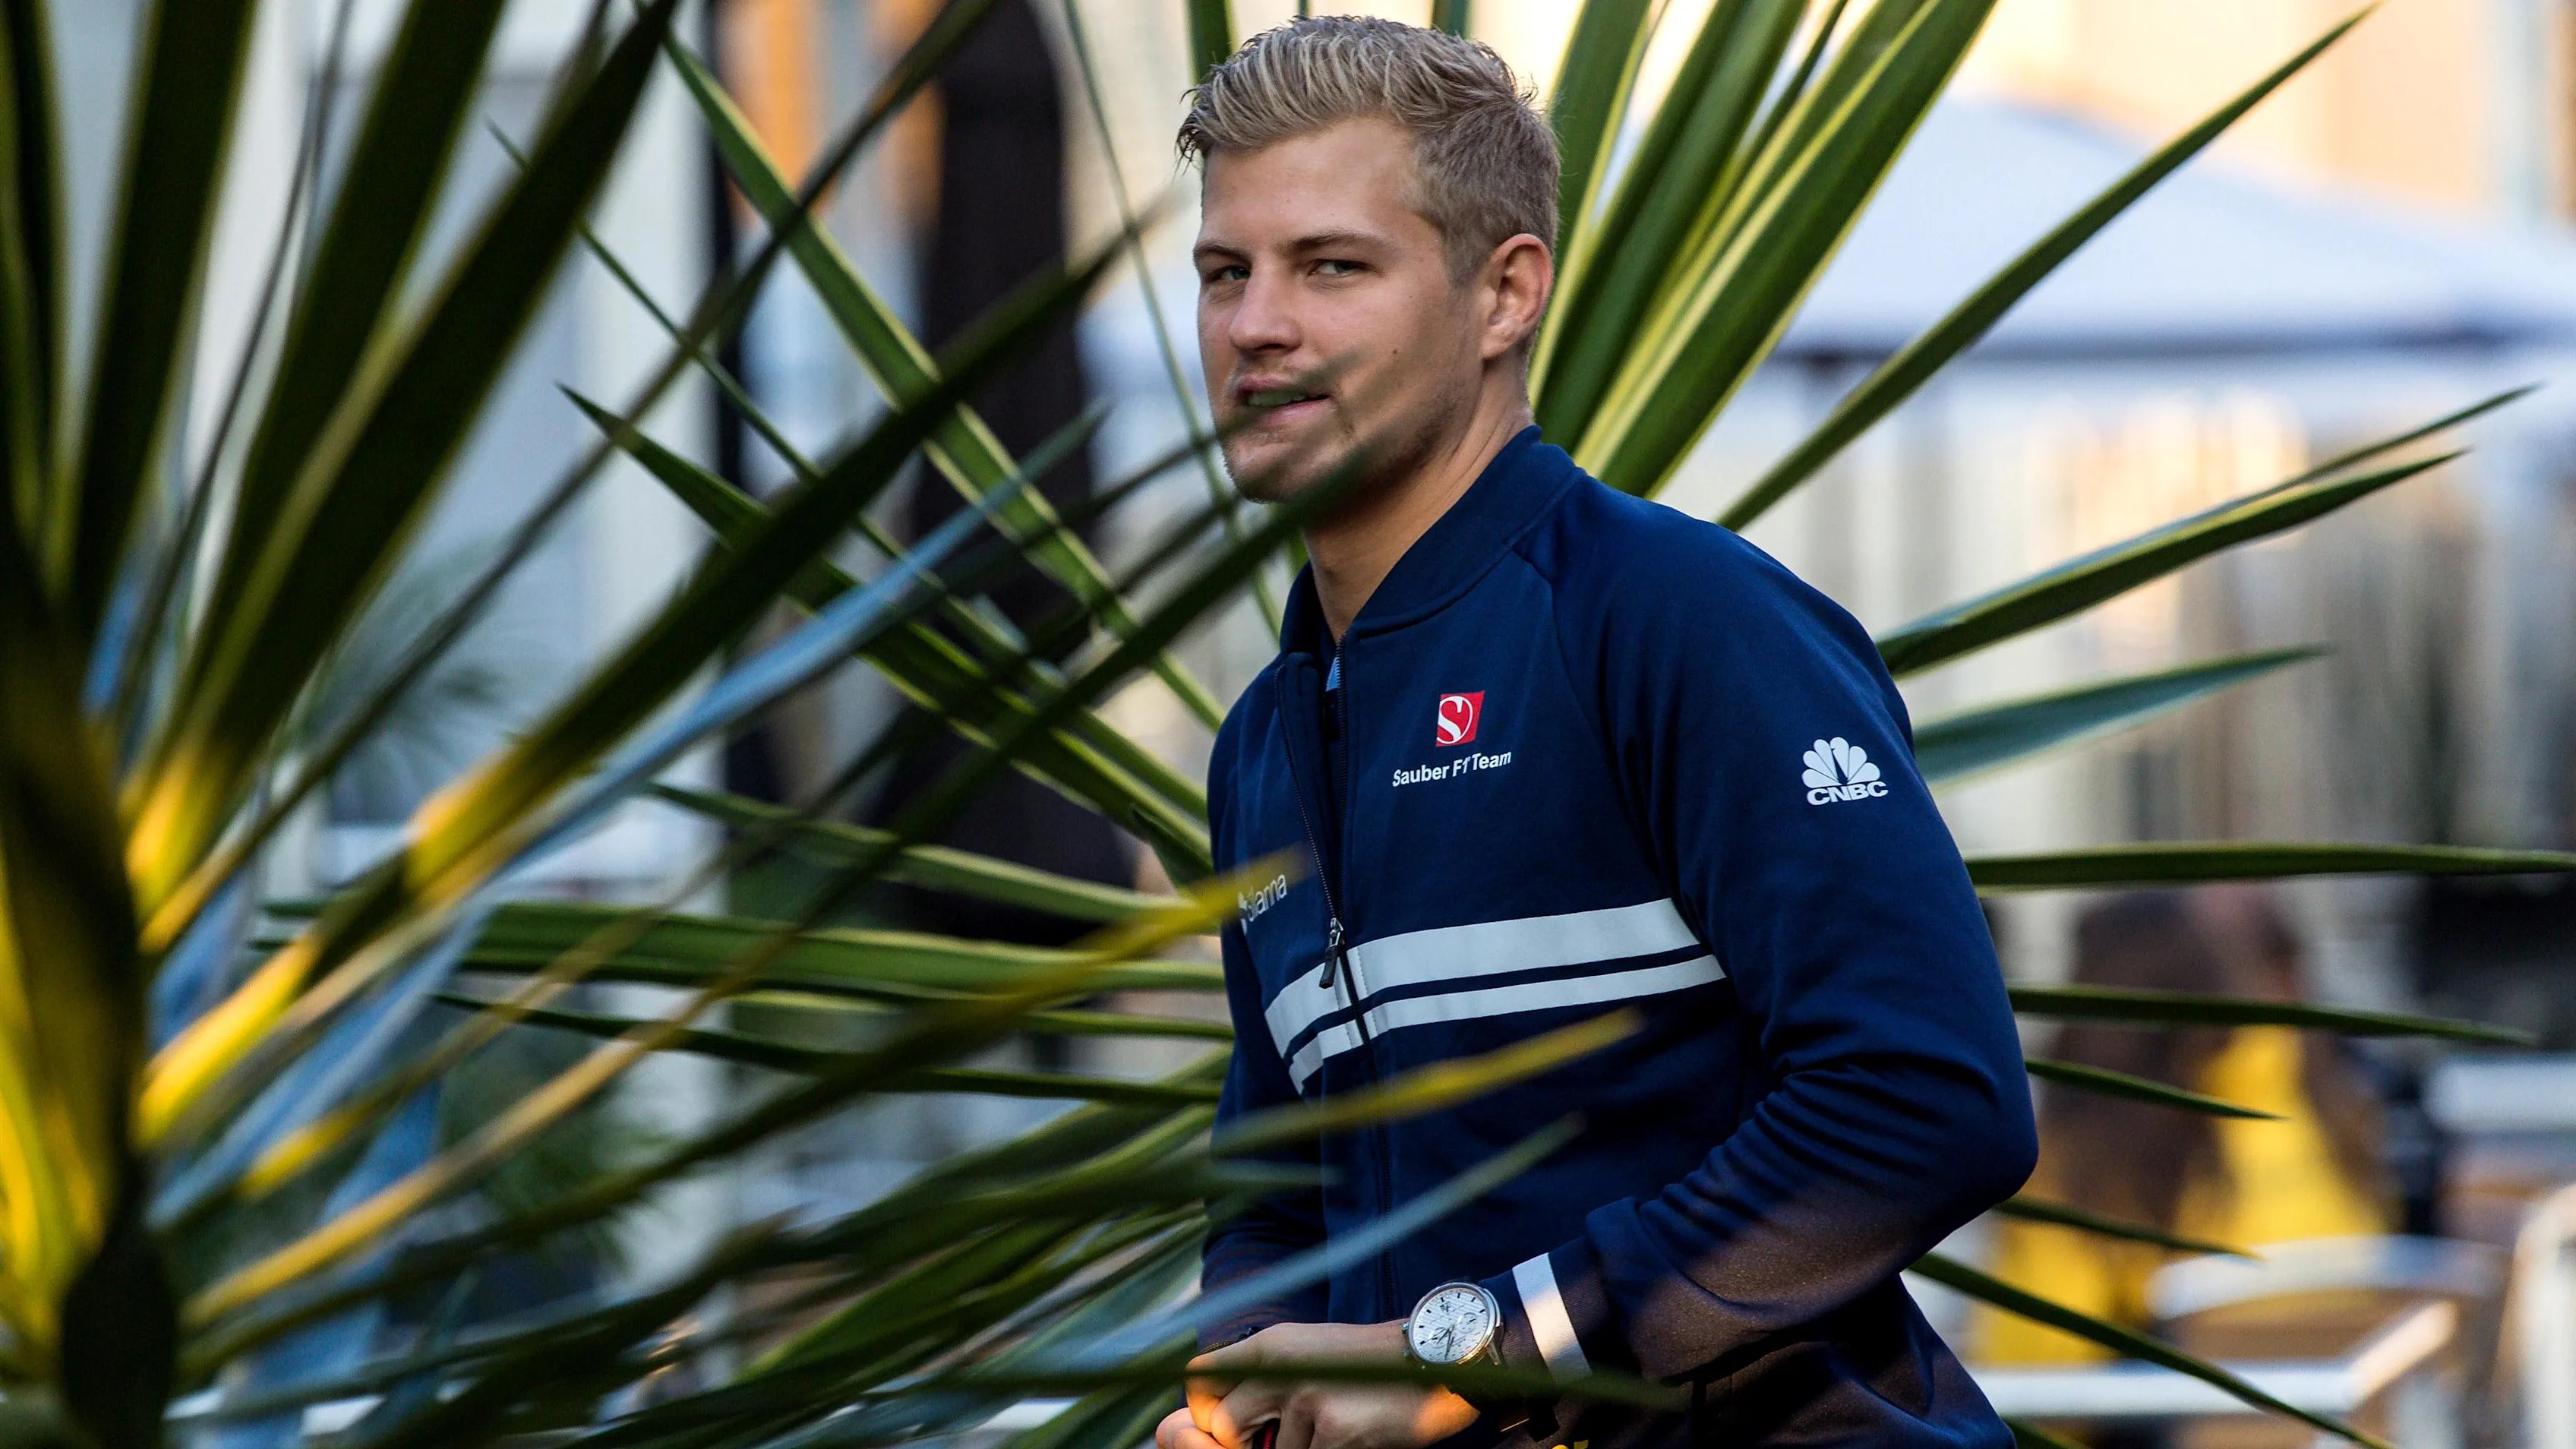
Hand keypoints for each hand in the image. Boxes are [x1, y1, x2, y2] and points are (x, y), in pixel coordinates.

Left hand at [1162, 1321, 1480, 1448]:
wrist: (1436, 1361)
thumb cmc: (1371, 1364)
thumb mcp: (1309, 1351)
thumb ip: (1266, 1376)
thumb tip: (1219, 1418)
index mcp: (1270, 1345)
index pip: (1201, 1377)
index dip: (1201, 1409)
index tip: (1223, 1425)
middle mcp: (1280, 1368)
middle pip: (1223, 1425)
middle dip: (1247, 1442)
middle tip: (1289, 1434)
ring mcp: (1306, 1399)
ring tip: (1339, 1426)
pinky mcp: (1333, 1429)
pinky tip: (1357, 1434)